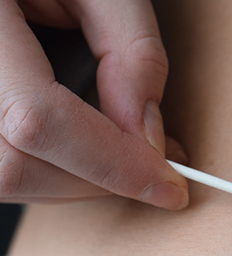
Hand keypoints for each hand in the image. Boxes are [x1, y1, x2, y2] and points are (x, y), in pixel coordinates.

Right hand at [0, 0, 186, 207]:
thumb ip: (132, 51)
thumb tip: (150, 136)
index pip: (37, 119)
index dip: (110, 162)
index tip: (170, 182)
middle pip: (16, 164)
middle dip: (99, 179)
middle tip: (157, 168)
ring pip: (5, 180)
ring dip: (77, 183)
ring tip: (124, 159)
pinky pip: (0, 173)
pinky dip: (52, 173)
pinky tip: (86, 156)